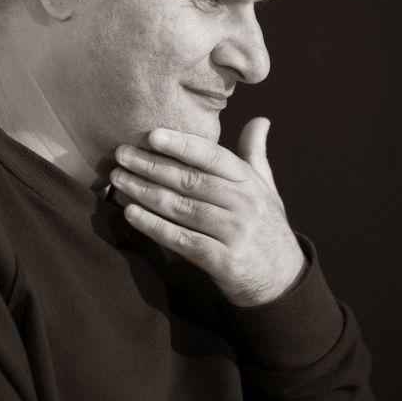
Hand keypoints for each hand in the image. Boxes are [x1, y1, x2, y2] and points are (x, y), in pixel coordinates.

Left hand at [109, 117, 305, 306]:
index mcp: (249, 181)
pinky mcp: (224, 261)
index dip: (181, 144)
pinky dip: (153, 226)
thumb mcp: (265, 188)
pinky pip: (182, 239)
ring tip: (118, 180)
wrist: (283, 280)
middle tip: (121, 155)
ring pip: (182, 208)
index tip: (151, 135)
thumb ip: (254, 154)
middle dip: (151, 166)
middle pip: (190, 180)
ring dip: (145, 192)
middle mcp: (244, 204)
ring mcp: (235, 233)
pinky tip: (130, 213)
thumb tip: (260, 120)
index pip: (212, 156)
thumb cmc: (266, 226)